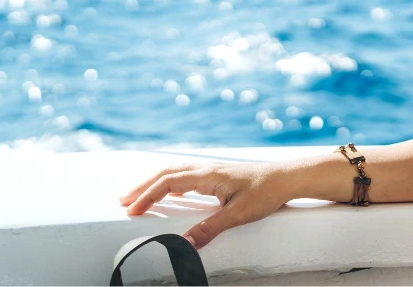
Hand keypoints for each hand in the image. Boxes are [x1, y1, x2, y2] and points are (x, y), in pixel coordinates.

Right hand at [119, 161, 293, 248]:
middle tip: (123, 202)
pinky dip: (171, 182)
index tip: (131, 210)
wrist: (289, 178)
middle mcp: (207, 169)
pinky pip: (188, 175)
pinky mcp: (220, 175)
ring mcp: (213, 170)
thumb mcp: (238, 214)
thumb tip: (185, 244)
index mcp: (208, 176)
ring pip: (176, 172)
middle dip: (142, 187)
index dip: (147, 197)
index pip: (168, 183)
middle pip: (166, 174)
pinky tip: (172, 193)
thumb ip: (210, 229)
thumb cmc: (267, 192)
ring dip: (155, 183)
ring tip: (139, 196)